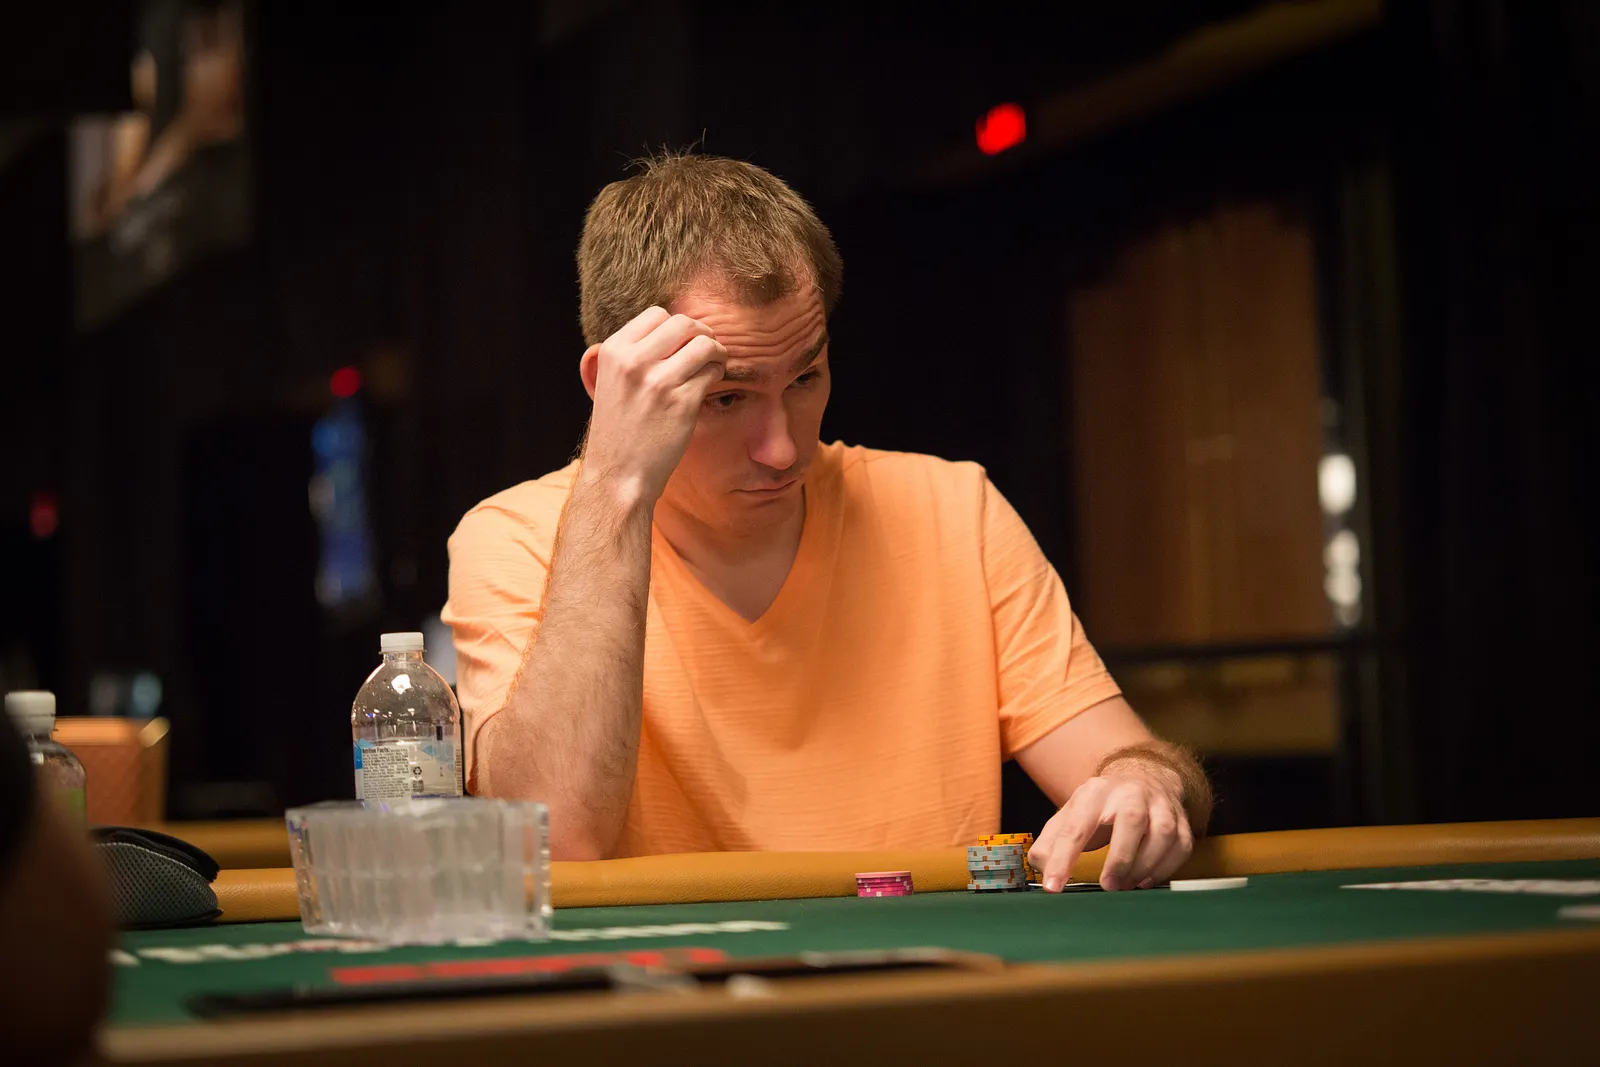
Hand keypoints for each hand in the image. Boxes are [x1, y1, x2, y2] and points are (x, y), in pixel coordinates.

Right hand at [578, 306, 727, 502]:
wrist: (618, 475)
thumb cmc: (619, 430)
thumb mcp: (611, 382)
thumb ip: (634, 353)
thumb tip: (672, 328)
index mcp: (613, 352)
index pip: (656, 314)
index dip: (675, 326)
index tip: (683, 342)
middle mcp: (634, 362)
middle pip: (684, 323)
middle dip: (701, 333)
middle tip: (706, 349)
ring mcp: (659, 382)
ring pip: (704, 344)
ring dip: (716, 350)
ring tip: (714, 363)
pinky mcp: (682, 402)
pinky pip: (712, 372)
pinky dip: (717, 373)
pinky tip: (710, 383)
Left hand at [1028, 761, 1193, 891]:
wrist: (1141, 778)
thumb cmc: (1101, 807)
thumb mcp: (1070, 816)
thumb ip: (1050, 843)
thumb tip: (1041, 867)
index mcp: (1094, 793)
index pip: (1075, 827)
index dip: (1062, 859)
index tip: (1053, 887)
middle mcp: (1129, 793)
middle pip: (1131, 819)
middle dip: (1120, 858)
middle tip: (1108, 887)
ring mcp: (1159, 805)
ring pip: (1162, 833)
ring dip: (1145, 866)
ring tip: (1126, 886)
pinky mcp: (1180, 820)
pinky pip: (1181, 846)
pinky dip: (1165, 868)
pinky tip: (1146, 880)